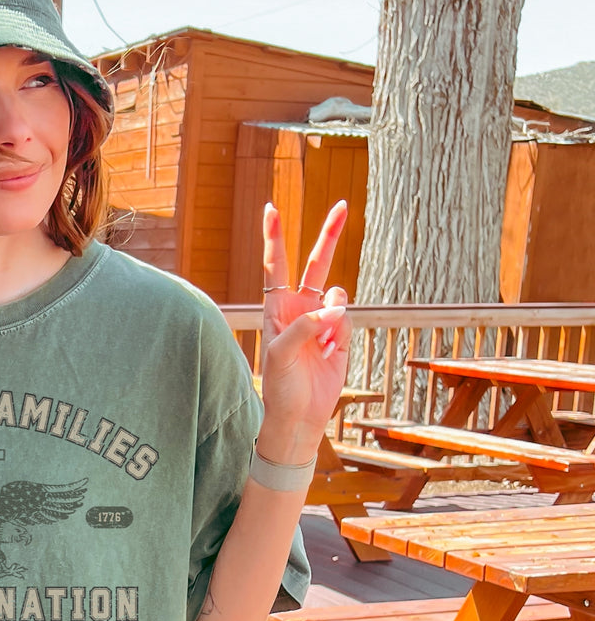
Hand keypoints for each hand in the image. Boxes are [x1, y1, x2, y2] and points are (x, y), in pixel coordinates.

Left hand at [257, 200, 351, 459]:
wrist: (299, 416)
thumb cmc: (279, 386)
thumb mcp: (282, 354)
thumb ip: (305, 327)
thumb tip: (336, 306)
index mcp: (277, 308)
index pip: (275, 265)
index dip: (274, 238)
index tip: (272, 208)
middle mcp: (300, 308)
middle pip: (316, 264)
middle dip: (329, 236)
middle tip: (343, 205)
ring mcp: (323, 321)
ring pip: (338, 297)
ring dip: (334, 315)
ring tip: (321, 345)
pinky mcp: (341, 337)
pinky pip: (349, 321)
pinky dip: (343, 335)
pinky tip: (330, 354)